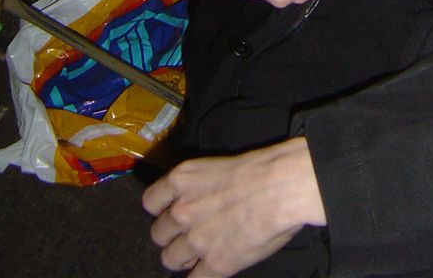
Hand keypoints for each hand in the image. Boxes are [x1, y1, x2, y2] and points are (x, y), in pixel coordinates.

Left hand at [143, 138, 325, 276]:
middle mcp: (181, 210)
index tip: (172, 211)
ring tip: (201, 253)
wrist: (281, 187)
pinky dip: (200, 277)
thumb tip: (204, 201)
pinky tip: (210, 270)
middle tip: (192, 233)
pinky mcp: (214, 264)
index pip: (151, 202)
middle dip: (173, 235)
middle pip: (158, 233)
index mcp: (182, 180)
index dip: (162, 210)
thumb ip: (200, 187)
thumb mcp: (219, 166)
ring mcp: (195, 239)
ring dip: (184, 257)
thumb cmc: (262, 169)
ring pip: (170, 259)